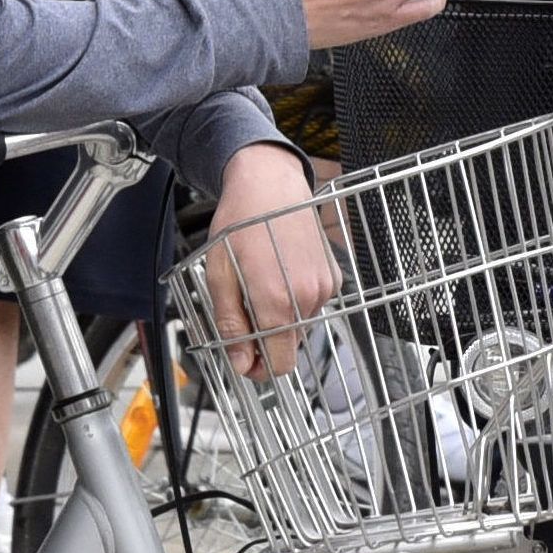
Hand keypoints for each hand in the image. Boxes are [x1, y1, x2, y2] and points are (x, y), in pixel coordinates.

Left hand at [204, 139, 331, 382]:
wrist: (270, 183)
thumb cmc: (240, 223)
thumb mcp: (219, 275)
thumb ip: (231, 324)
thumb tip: (241, 362)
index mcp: (277, 302)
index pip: (279, 363)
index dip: (259, 368)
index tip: (244, 360)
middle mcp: (307, 297)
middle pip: (289, 346)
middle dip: (266, 338)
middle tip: (243, 309)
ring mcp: (324, 286)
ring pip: (301, 325)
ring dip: (281, 317)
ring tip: (260, 283)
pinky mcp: (332, 275)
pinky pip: (313, 304)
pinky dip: (296, 299)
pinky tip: (279, 273)